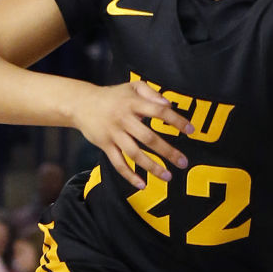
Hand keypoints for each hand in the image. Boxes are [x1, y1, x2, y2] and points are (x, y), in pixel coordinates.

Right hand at [75, 81, 193, 189]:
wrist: (81, 104)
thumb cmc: (113, 96)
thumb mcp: (132, 87)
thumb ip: (151, 93)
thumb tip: (168, 105)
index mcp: (133, 103)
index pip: (159, 111)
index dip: (176, 120)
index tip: (191, 131)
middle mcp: (123, 119)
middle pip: (148, 138)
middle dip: (167, 151)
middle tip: (183, 162)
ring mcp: (113, 134)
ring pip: (134, 154)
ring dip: (152, 167)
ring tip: (168, 177)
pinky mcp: (104, 145)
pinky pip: (118, 163)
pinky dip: (129, 175)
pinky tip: (142, 185)